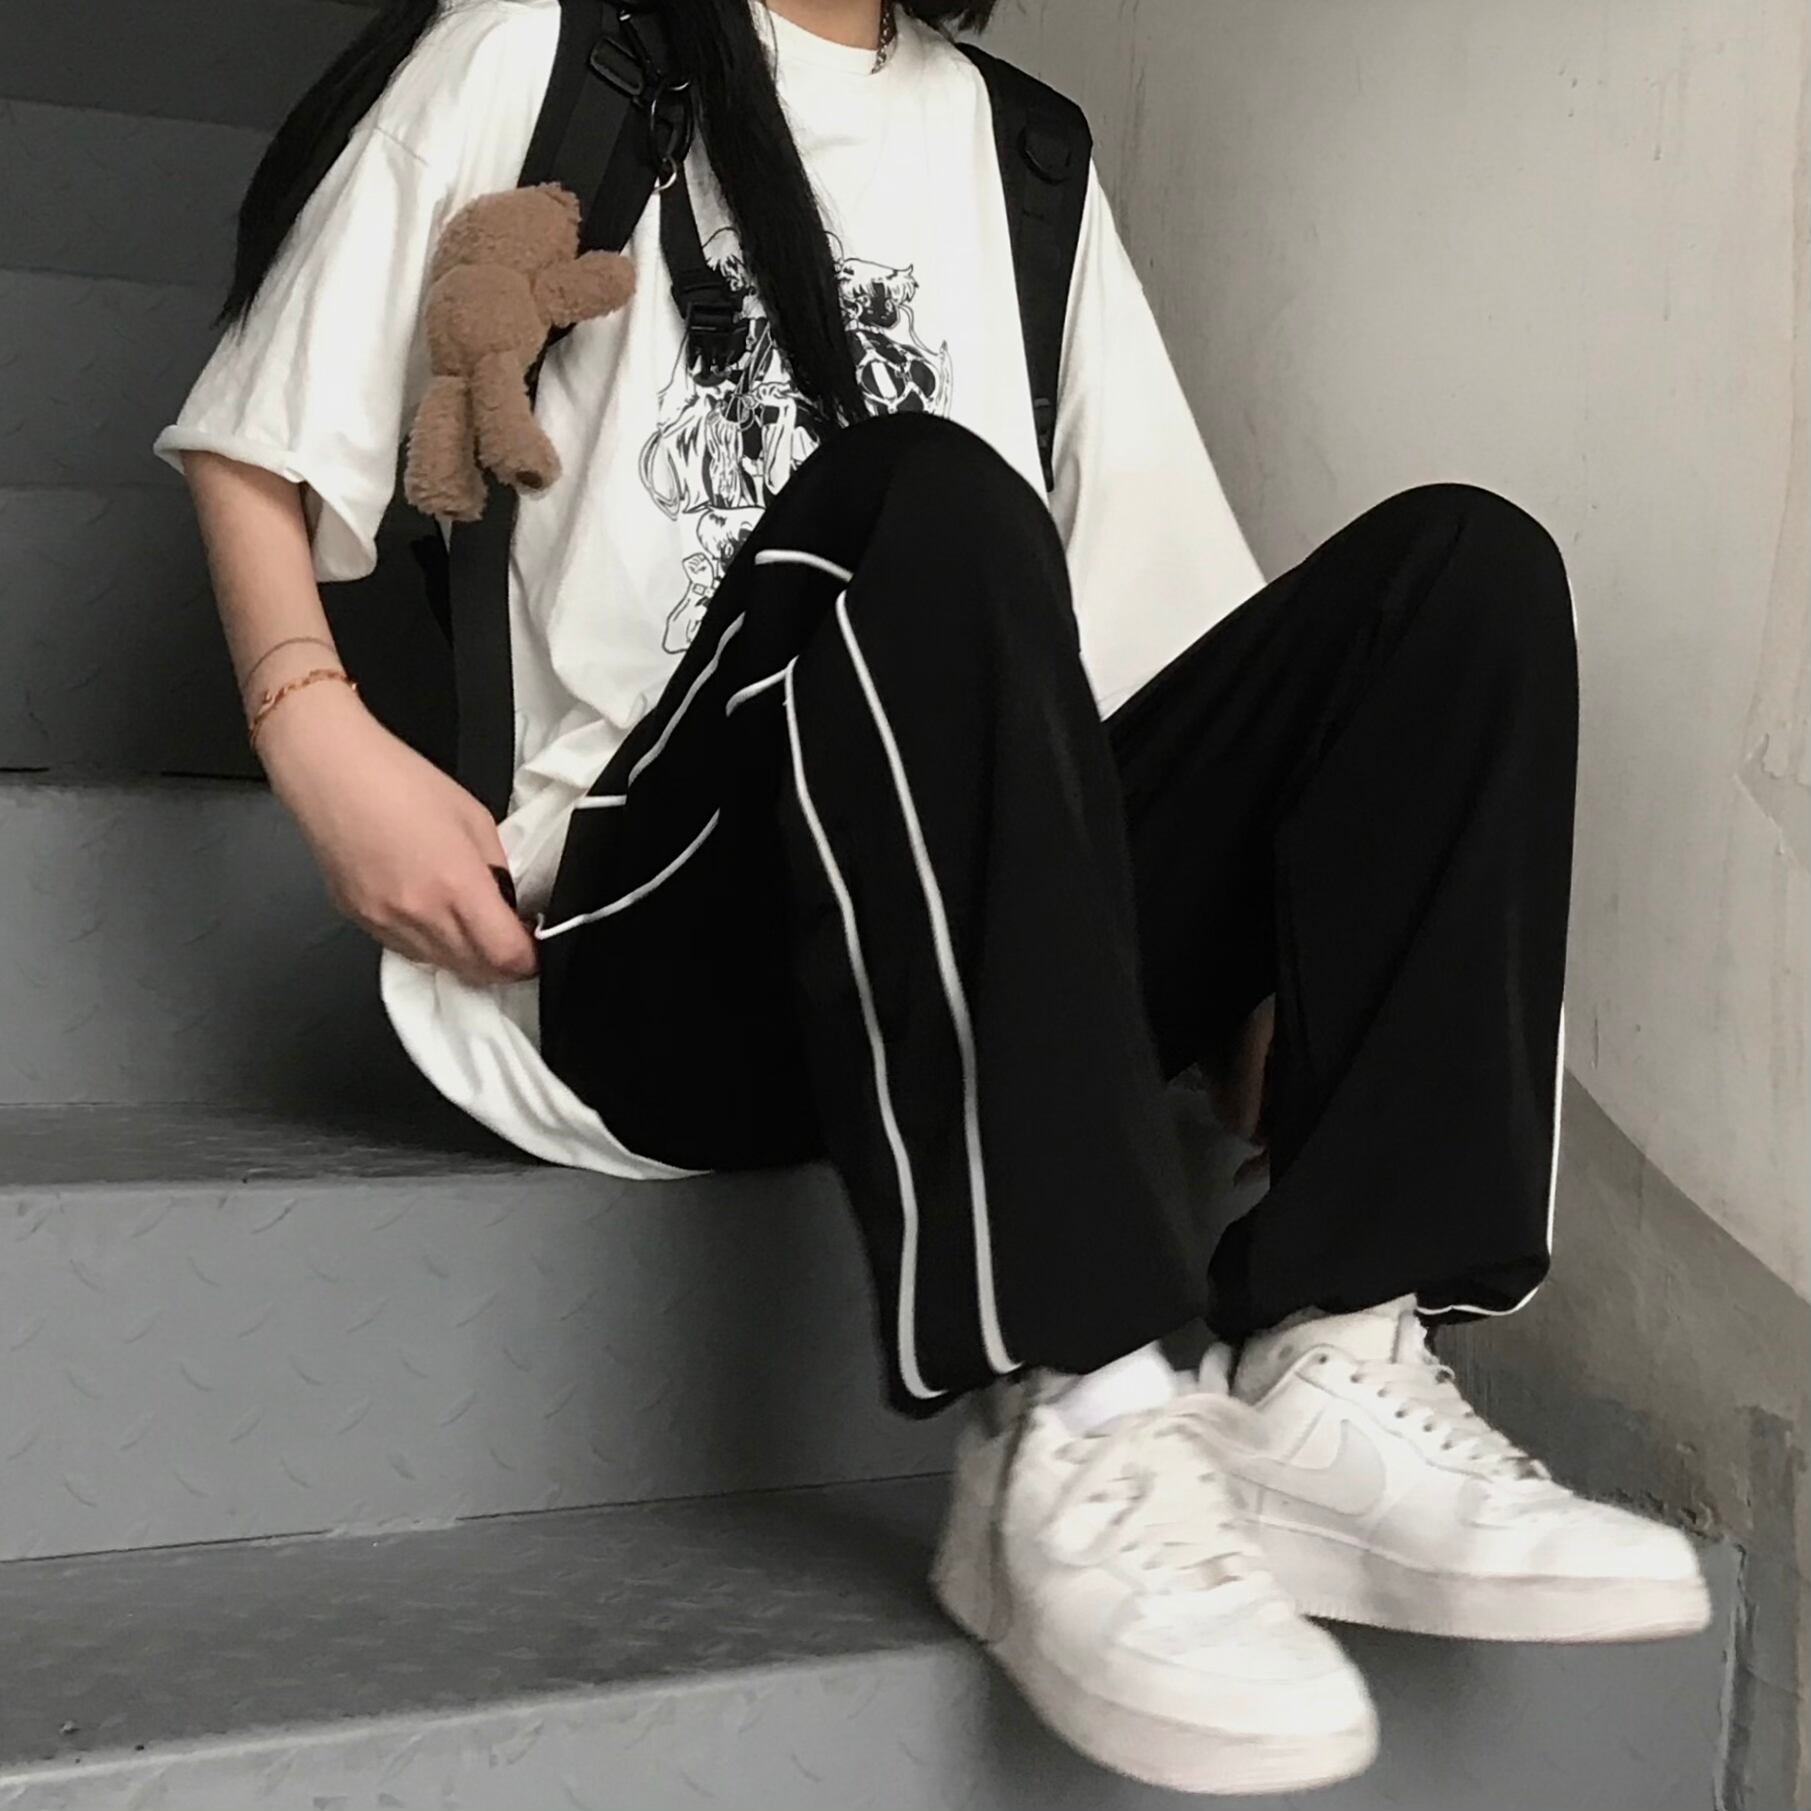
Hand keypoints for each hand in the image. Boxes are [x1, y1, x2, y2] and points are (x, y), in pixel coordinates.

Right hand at [257, 682, 537, 984]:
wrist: (330, 772)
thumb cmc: (400, 782)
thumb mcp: (475, 819)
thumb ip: (497, 869)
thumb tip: (508, 903)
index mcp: (457, 887)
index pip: (506, 955)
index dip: (528, 959)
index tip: (534, 949)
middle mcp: (420, 915)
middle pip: (476, 970)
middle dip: (501, 963)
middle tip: (510, 939)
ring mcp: (386, 923)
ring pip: (441, 966)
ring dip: (466, 958)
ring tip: (472, 928)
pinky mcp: (360, 921)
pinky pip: (407, 951)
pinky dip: (430, 945)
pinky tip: (434, 918)